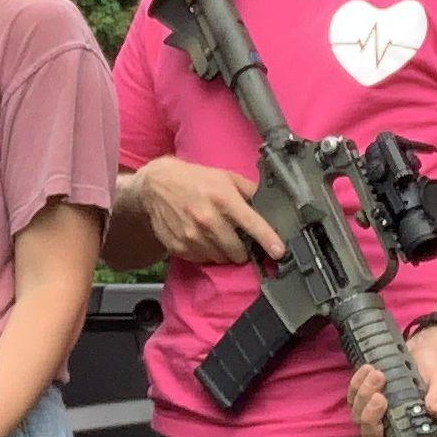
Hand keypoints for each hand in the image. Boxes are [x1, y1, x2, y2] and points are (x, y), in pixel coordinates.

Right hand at [132, 155, 282, 266]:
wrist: (156, 185)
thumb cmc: (194, 179)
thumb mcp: (225, 176)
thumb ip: (249, 190)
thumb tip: (271, 204)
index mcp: (224, 199)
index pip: (252, 224)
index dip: (268, 240)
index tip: (280, 252)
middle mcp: (208, 219)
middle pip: (237, 251)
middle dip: (243, 250)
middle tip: (239, 240)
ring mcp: (192, 235)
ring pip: (221, 258)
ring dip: (225, 253)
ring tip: (218, 237)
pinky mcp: (179, 246)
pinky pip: (203, 259)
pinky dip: (207, 253)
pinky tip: (203, 239)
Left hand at [351, 331, 436, 436]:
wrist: (428, 349)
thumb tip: (435, 411)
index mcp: (418, 433)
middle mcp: (396, 429)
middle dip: (371, 420)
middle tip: (380, 397)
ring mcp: (380, 416)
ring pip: (359, 419)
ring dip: (363, 397)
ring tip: (377, 375)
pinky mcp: (368, 400)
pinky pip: (354, 398)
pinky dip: (356, 385)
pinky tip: (367, 370)